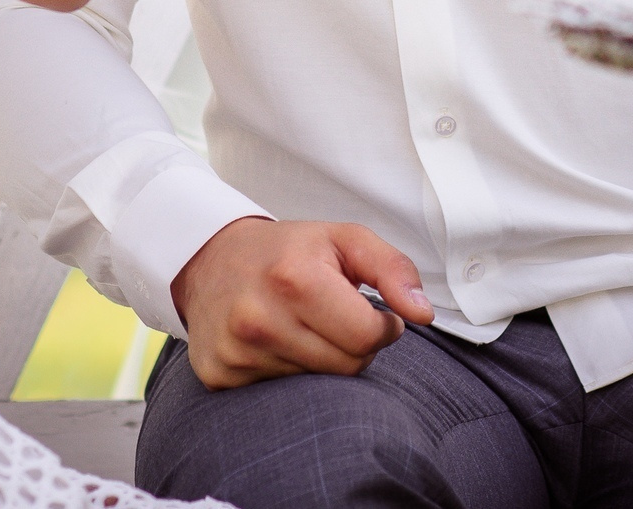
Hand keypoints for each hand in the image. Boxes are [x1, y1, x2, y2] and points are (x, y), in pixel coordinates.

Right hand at [169, 217, 435, 388]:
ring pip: (318, 383)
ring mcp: (236, 351)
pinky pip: (283, 392)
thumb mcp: (344, 239)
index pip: (367, 337)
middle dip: (354, 343)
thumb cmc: (286, 250)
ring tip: (303, 324)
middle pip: (347, 366)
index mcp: (294, 279)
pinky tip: (277, 340)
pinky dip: (291, 370)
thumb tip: (423, 314)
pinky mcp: (220, 375)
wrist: (209, 259)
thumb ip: (393, 269)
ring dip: (323, 357)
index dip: (382, 326)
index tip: (370, 310)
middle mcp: (260, 319)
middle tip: (335, 316)